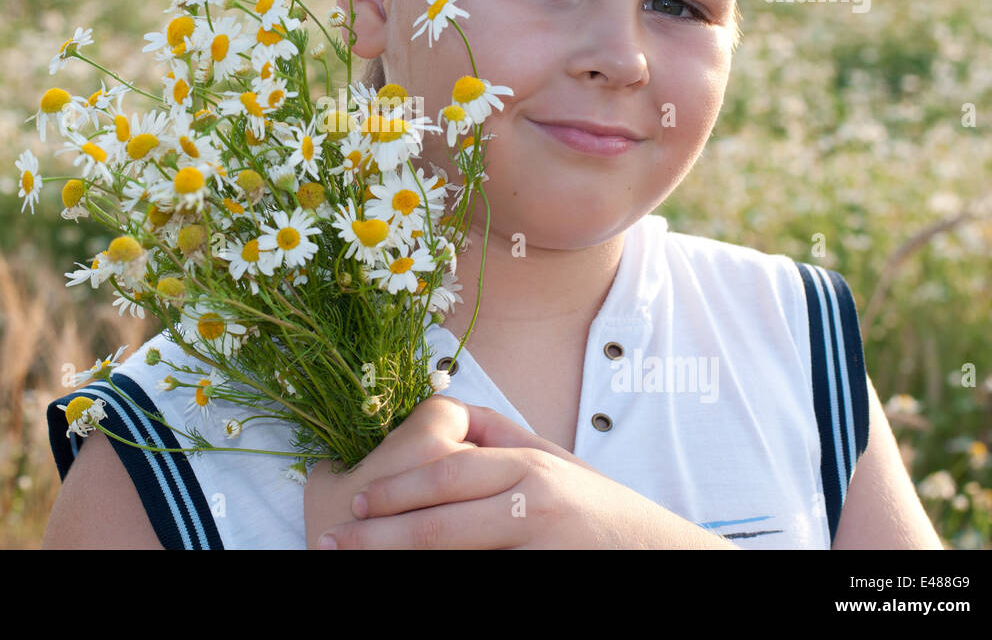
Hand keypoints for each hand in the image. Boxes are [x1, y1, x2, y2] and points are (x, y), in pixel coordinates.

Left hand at [310, 401, 739, 548]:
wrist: (658, 555)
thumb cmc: (597, 506)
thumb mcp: (555, 458)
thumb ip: (500, 435)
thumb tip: (444, 410)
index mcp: (530, 467)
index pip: (445, 475)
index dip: (393, 490)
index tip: (353, 502)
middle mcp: (534, 505)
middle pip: (438, 523)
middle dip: (378, 535)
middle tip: (333, 541)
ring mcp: (539, 547)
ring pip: (453, 558)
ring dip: (400, 561)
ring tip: (357, 562)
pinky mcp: (542, 578)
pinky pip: (482, 579)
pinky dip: (443, 578)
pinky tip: (412, 580)